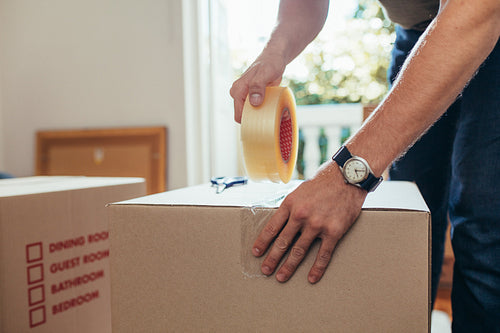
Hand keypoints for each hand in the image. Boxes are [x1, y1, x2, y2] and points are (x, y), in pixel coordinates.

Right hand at [229, 52, 285, 122]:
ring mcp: (246, 96)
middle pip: (245, 116)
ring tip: (275, 115)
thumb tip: (254, 103)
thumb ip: (258, 87)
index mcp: (237, 90)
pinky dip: (265, 111)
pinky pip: (257, 109)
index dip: (249, 121)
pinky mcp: (253, 97)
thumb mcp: (264, 74)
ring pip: (252, 113)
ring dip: (263, 116)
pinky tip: (275, 110)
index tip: (263, 123)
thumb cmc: (269, 63)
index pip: (239, 115)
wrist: (274, 58)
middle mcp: (239, 95)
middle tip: (272, 120)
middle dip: (257, 120)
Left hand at [252, 161, 366, 282]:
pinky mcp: (334, 231)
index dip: (262, 242)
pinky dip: (317, 268)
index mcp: (290, 204)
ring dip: (289, 266)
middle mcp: (301, 215)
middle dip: (272, 258)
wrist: (346, 178)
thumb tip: (278, 224)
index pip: (272, 227)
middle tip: (265, 270)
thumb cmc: (322, 184)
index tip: (256, 252)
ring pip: (299, 251)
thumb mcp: (298, 191)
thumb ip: (289, 208)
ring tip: (281, 276)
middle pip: (283, 242)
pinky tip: (311, 278)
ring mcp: (317, 224)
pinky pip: (323, 254)